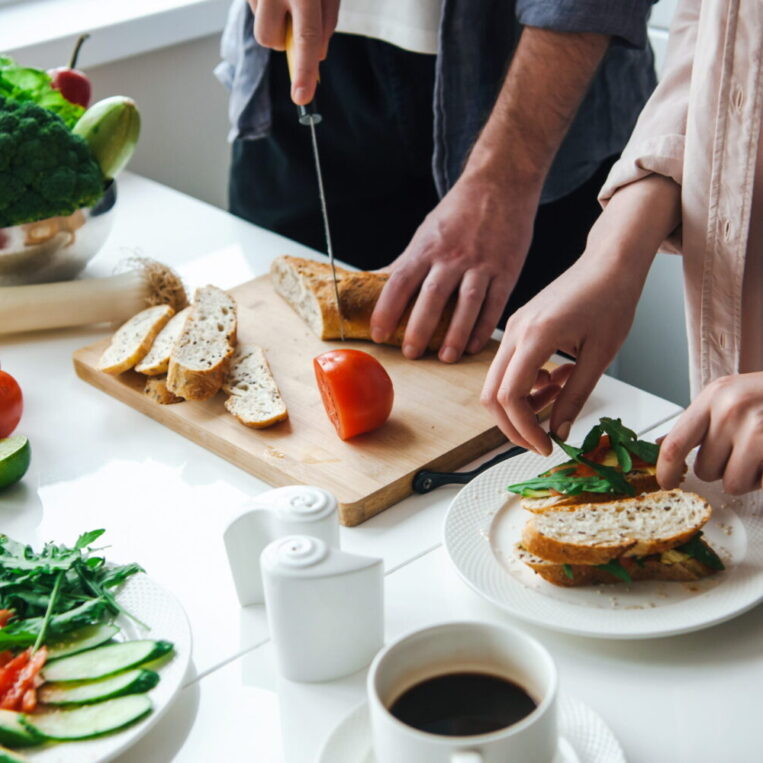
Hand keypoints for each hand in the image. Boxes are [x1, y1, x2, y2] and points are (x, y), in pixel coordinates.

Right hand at [249, 0, 339, 103]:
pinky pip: (253, 10)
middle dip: (282, 42)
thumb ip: (327, 20)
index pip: (306, 38)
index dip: (304, 71)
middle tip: (294, 19)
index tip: (301, 97)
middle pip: (270, 40)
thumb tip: (317, 55)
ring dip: (274, 23)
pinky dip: (266, 8)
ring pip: (260, 28)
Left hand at [370, 172, 537, 363]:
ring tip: (444, 357)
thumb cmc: (459, 211)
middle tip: (410, 353)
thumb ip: (407, 261)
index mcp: (427, 247)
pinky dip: (484, 328)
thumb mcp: (427, 232)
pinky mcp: (507, 269)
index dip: (386, 310)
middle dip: (419, 329)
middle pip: (432, 298)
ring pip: (466, 304)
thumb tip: (376, 282)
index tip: (378, 334)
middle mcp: (453, 256)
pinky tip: (474, 346)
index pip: (400, 282)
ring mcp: (481, 264)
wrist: (501, 183)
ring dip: (455, 334)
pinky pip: (494, 304)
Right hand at [480, 252, 643, 453]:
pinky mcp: (518, 328)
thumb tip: (559, 432)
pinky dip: (526, 385)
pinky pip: (509, 366)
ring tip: (558, 401)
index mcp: (536, 336)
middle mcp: (516, 332)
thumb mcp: (600, 356)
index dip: (525, 429)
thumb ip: (576, 397)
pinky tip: (556, 379)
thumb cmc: (612, 298)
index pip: (511, 396)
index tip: (545, 446)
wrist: (610, 262)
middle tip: (540, 441)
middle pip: (492, 394)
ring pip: (497, 383)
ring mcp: (513, 328)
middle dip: (513, 425)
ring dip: (522, 404)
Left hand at [658, 373, 762, 494]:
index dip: (666, 470)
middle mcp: (732, 411)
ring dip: (747, 478)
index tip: (666, 482)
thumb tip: (663, 445)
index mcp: (715, 396)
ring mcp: (757, 431)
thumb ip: (700, 421)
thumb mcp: (732, 395)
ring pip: (731, 483)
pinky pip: (759, 485)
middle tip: (744, 451)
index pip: (675, 444)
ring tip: (761, 455)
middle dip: (722, 469)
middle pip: (704, 470)